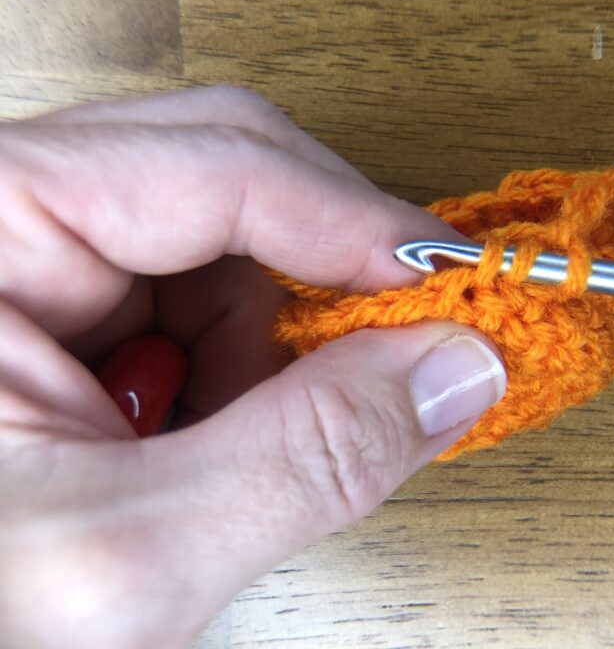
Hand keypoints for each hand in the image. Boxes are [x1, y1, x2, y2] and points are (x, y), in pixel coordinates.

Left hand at [0, 86, 506, 648]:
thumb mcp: (127, 553)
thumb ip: (307, 455)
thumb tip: (462, 366)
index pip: (216, 167)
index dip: (355, 222)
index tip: (455, 281)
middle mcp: (14, 218)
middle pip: (229, 172)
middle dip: (325, 274)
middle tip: (405, 344)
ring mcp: (45, 258)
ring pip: (232, 241)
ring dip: (282, 340)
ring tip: (252, 444)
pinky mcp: (76, 311)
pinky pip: (207, 297)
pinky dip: (252, 367)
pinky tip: (221, 439)